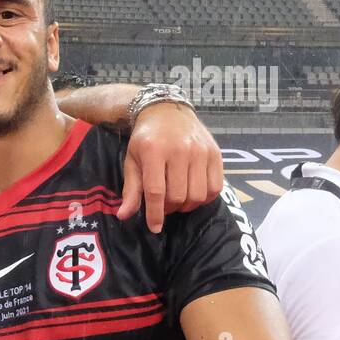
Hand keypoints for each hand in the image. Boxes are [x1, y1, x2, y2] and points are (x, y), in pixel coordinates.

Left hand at [118, 101, 222, 233]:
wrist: (167, 112)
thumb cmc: (145, 140)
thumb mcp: (132, 161)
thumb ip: (131, 189)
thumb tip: (124, 216)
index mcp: (154, 151)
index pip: (156, 191)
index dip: (155, 214)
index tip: (155, 228)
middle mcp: (180, 150)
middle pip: (178, 196)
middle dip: (169, 209)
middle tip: (163, 206)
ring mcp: (201, 151)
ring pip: (197, 195)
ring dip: (187, 206)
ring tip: (177, 201)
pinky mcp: (215, 154)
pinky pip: (215, 187)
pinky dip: (204, 198)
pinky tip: (193, 194)